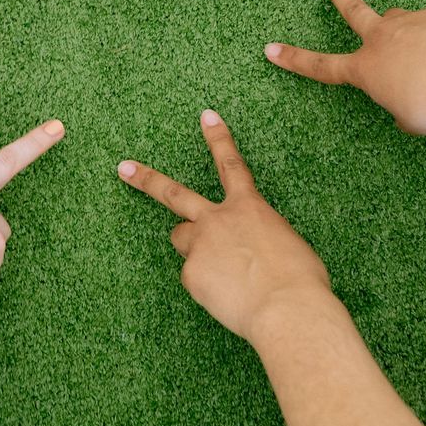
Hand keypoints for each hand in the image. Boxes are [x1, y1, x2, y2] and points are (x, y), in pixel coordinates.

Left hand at [117, 110, 329, 340]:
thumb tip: (249, 248)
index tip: (206, 116)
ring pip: (182, 239)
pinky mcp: (191, 274)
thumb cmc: (301, 281)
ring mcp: (200, 245)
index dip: (218, 138)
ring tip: (219, 270)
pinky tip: (227, 297)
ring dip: (193, 247)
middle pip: (174, 193)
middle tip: (124, 168)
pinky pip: (194, 278)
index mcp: (249, 207)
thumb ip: (261, 237)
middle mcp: (218, 219)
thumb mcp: (288, 246)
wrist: (287, 309)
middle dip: (146, 179)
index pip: (231, 164)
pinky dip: (207, 286)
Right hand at [265, 0, 425, 136]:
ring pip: (402, 23)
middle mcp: (381, 39)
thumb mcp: (412, 120)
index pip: (321, 66)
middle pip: (351, 8)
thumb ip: (401, 108)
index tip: (271, 49)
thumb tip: (405, 101)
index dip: (294, 59)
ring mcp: (408, 21)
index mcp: (366, 69)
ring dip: (410, 35)